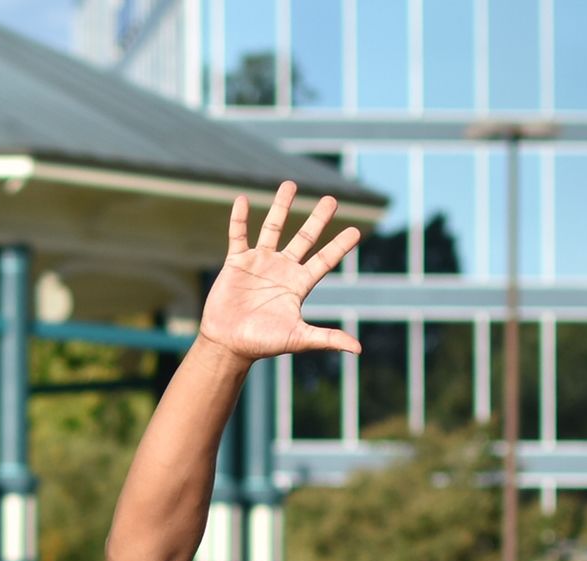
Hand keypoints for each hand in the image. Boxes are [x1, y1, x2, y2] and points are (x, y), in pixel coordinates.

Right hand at [199, 181, 361, 360]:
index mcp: (299, 284)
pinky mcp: (236, 263)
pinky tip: (242, 200)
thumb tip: (359, 349)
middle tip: (332, 199)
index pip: (325, 260)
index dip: (340, 245)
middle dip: (318, 219)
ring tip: (290, 184)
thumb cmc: (262, 343)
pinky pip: (238, 236)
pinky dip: (239, 218)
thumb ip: (327, 338)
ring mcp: (259, 264)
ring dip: (281, 207)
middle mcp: (282, 270)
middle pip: (304, 238)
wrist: (227, 344)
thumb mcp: (298, 339)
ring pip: (272, 229)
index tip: (356, 230)